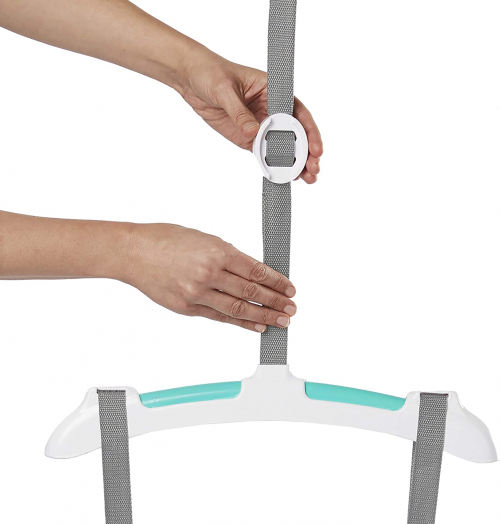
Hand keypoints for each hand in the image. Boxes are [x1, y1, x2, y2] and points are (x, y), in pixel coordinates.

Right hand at [124, 223, 296, 331]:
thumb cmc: (165, 239)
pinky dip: (240, 322)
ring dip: (264, 316)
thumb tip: (250, 271)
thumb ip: (227, 255)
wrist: (133, 252)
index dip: (277, 282)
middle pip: (252, 292)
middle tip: (291, 307)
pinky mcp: (187, 308)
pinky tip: (255, 325)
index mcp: (217, 251)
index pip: (256, 271)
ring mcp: (198, 293)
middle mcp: (210, 273)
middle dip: (276, 301)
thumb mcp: (203, 238)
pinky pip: (220, 317)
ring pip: (239, 308)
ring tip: (281, 321)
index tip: (289, 288)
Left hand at [179, 48, 322, 183]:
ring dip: (294, 162)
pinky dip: (273, 165)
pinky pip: (264, 153)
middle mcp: (271, 108)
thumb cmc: (212, 73)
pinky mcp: (248, 137)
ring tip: (305, 178)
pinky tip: (283, 175)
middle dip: (305, 152)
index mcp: (273, 90)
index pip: (297, 112)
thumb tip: (253, 133)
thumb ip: (240, 113)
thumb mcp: (224, 90)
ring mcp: (260, 124)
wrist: (191, 79)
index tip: (315, 148)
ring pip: (282, 146)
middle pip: (294, 133)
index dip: (309, 131)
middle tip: (313, 169)